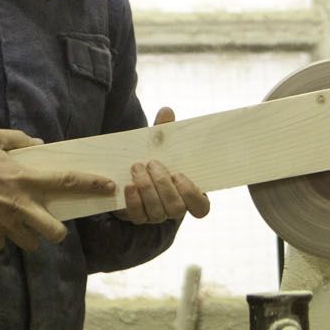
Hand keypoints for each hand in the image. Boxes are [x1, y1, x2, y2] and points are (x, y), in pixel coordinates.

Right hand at [0, 127, 115, 251]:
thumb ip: (17, 140)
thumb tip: (36, 144)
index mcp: (24, 179)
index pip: (66, 182)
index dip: (91, 185)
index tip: (109, 187)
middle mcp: (20, 206)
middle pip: (55, 232)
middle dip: (55, 231)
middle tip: (45, 222)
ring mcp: (5, 225)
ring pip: (30, 243)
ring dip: (26, 235)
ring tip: (13, 223)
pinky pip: (1, 244)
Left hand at [114, 107, 210, 224]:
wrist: (130, 171)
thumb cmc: (155, 157)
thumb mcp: (161, 145)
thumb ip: (166, 131)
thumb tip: (166, 111)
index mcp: (190, 194)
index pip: (201, 208)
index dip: (192, 195)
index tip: (179, 174)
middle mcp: (175, 209)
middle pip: (176, 208)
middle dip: (163, 185)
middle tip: (152, 163)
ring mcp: (157, 216)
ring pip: (157, 212)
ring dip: (147, 189)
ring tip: (137, 167)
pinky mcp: (139, 218)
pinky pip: (138, 216)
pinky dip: (133, 201)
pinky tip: (128, 185)